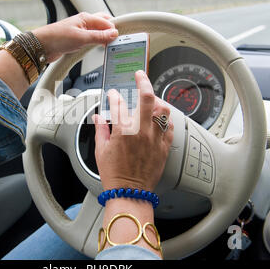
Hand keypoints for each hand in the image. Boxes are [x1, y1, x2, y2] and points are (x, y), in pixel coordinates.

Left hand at [32, 12, 117, 62]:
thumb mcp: (81, 38)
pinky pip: (91, 40)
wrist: (41, 46)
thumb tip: (113, 34)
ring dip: (104, 39)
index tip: (122, 38)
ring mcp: (80, 31)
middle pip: (104, 24)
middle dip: (111, 32)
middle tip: (118, 41)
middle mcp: (84, 23)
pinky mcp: (77, 40)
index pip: (107, 21)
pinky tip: (99, 49)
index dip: (115, 29)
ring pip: (98, 33)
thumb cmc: (57, 37)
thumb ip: (99, 37)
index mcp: (86, 18)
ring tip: (110, 46)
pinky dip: (97, 44)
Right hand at [93, 70, 173, 191]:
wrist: (130, 192)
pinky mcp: (164, 146)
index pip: (118, 102)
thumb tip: (99, 117)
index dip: (114, 95)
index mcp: (122, 131)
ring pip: (162, 109)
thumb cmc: (115, 175)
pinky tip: (159, 118)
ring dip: (156, 100)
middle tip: (140, 75)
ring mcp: (155, 138)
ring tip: (151, 99)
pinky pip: (170, 126)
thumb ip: (100, 129)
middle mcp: (141, 131)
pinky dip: (165, 119)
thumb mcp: (100, 150)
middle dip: (143, 81)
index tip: (113, 94)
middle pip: (146, 97)